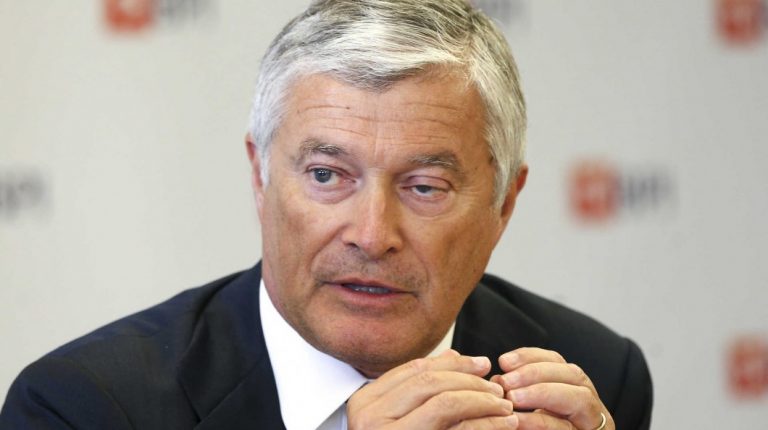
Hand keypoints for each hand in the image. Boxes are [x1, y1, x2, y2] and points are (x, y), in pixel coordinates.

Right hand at [347, 350, 517, 429]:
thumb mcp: (399, 419)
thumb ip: (421, 389)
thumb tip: (455, 354)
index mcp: (365, 403)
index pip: (414, 370)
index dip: (452, 363)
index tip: (481, 364)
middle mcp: (370, 419)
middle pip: (431, 383)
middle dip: (471, 380)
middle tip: (497, 387)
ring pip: (445, 402)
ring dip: (482, 400)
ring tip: (504, 406)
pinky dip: (486, 424)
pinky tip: (503, 425)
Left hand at [491, 348, 613, 429]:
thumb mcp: (528, 414)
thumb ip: (518, 396)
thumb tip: (495, 380)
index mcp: (574, 394)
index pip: (559, 363)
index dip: (532, 356)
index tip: (503, 361)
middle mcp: (589, 409)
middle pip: (573, 375)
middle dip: (536, 373)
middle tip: (506, 381)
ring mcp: (592, 427)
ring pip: (579, 398)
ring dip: (542, 393)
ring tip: (512, 398)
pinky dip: (542, 421)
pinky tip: (518, 421)